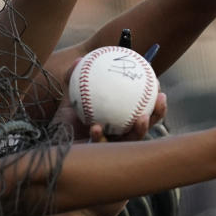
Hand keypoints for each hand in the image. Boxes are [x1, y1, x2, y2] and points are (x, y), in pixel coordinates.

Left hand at [51, 60, 167, 143]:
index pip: (143, 108)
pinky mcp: (99, 156)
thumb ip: (74, 77)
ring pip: (132, 140)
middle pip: (146, 124)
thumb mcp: (70, 96)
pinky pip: (102, 146)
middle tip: (161, 98)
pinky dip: (99, 136)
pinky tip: (96, 127)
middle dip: (158, 113)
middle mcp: (120, 133)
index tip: (158, 84)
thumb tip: (81, 58)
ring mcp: (112, 147)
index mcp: (120, 119)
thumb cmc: (66, 120)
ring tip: (142, 118)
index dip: (154, 98)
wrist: (54, 142)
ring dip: (140, 129)